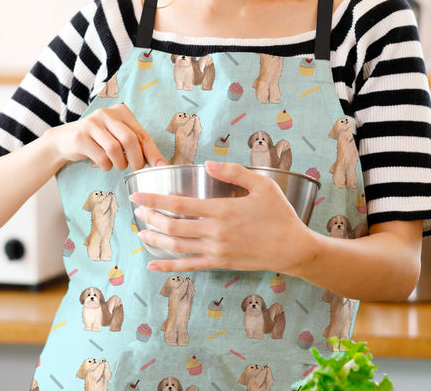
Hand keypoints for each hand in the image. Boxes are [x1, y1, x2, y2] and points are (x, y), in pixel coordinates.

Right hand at [44, 103, 166, 170]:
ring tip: (118, 166)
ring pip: (114, 149)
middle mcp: (107, 114)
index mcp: (121, 112)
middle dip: (136, 159)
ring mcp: (92, 123)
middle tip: (135, 169)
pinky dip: (106, 166)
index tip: (162, 166)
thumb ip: (136, 144)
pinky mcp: (80, 136)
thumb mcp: (118, 136)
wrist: (65, 139)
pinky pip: (100, 157)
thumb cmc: (98, 140)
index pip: (142, 134)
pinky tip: (104, 164)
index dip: (153, 152)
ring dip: (120, 164)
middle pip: (129, 140)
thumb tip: (159, 162)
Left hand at [131, 161, 311, 272]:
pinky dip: (169, 267)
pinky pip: (189, 267)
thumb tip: (208, 163)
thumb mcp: (262, 185)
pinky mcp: (220, 263)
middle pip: (173, 226)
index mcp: (222, 210)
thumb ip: (234, 172)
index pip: (179, 205)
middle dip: (150, 218)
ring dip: (155, 240)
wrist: (293, 248)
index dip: (154, 200)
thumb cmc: (279, 214)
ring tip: (141, 233)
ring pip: (177, 247)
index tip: (137, 195)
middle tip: (137, 211)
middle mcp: (215, 232)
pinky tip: (153, 266)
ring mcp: (216, 251)